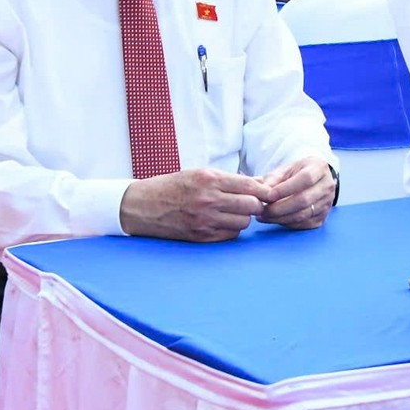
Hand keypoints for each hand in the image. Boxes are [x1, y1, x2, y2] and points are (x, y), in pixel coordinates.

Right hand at [120, 167, 267, 241]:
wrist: (143, 205)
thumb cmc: (173, 186)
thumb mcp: (200, 173)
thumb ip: (229, 180)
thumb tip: (260, 184)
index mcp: (209, 179)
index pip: (250, 186)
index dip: (264, 191)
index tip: (267, 193)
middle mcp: (208, 199)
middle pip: (251, 206)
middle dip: (255, 205)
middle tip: (251, 204)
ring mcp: (204, 220)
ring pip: (243, 223)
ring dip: (243, 218)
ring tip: (234, 212)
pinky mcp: (200, 236)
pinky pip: (230, 236)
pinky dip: (231, 230)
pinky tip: (223, 222)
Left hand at [258, 155, 337, 229]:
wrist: (315, 179)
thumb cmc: (297, 173)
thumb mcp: (286, 169)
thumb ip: (273, 178)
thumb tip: (261, 191)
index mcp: (319, 168)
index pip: (305, 179)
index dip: (286, 189)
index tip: (269, 196)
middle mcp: (327, 186)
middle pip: (304, 200)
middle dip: (279, 208)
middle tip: (262, 210)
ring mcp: (327, 203)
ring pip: (303, 215)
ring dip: (280, 218)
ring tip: (264, 216)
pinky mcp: (322, 218)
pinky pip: (303, 224)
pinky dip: (287, 223)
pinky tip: (275, 219)